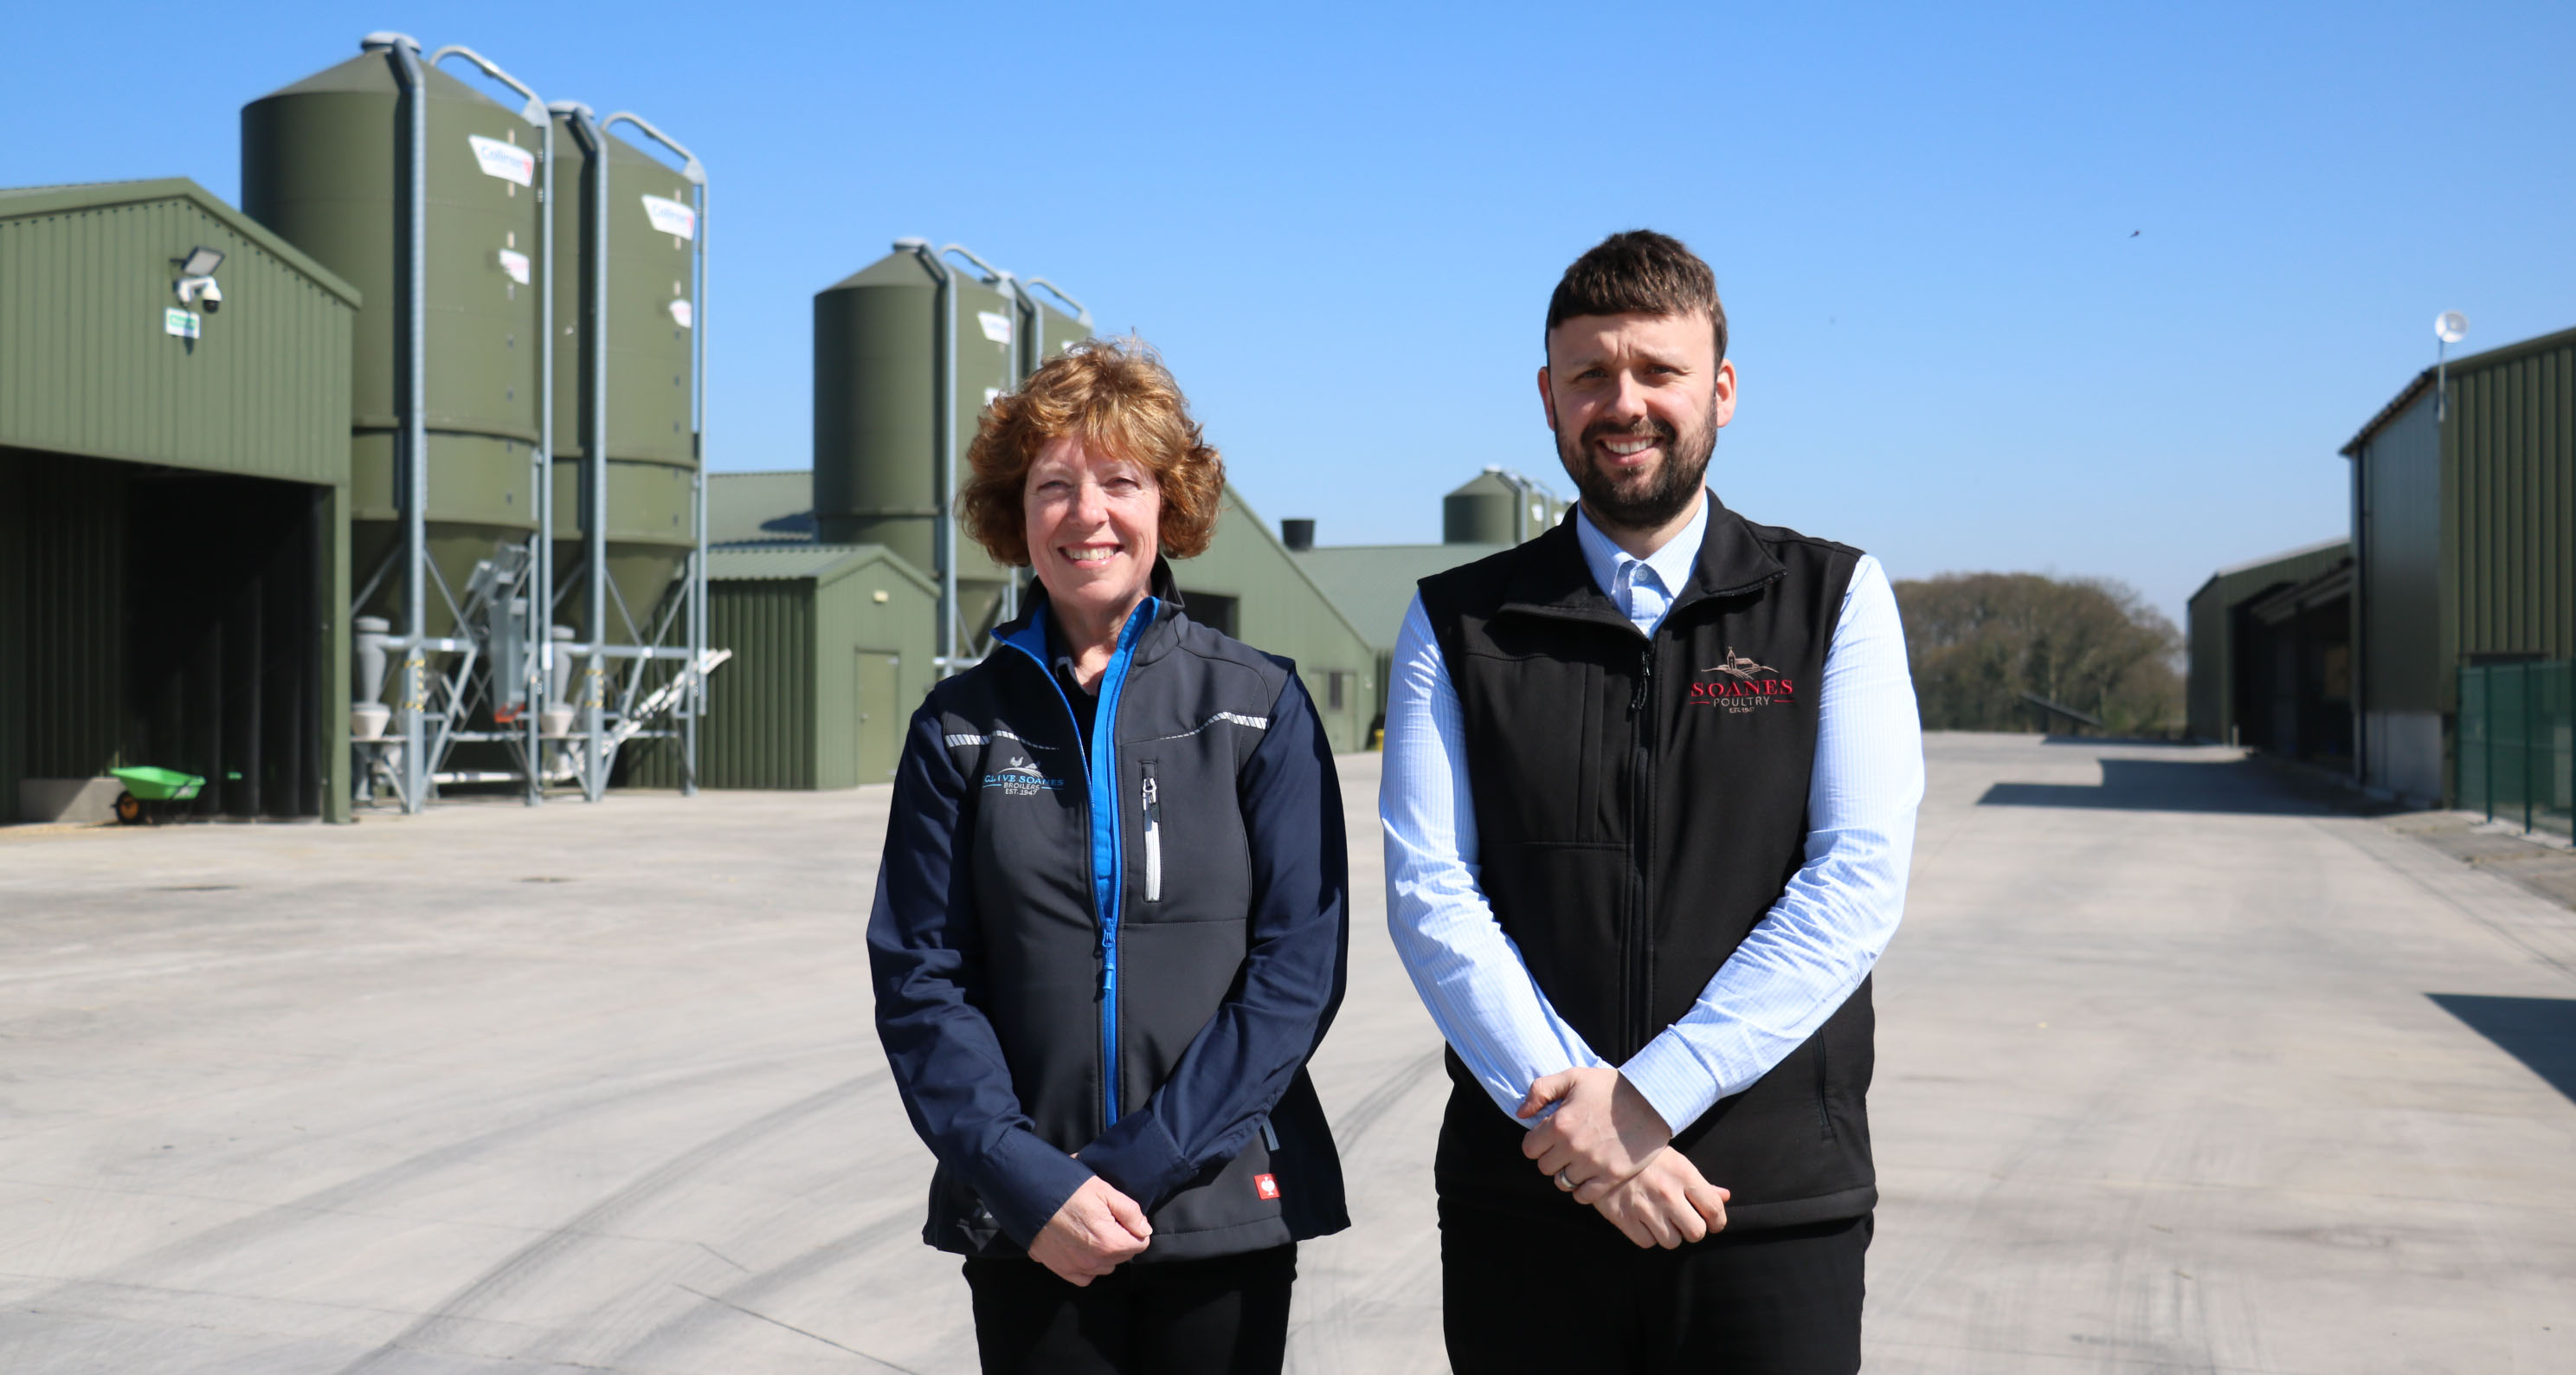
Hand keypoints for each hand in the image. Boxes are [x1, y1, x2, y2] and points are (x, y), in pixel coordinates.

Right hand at [1026, 1176, 1151, 1285]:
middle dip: (1120, 1240)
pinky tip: (1081, 1247)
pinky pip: (1084, 1277)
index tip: (1121, 1217)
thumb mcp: (1105, 1191)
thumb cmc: (1069, 1190)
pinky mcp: (1061, 1269)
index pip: (1140, 1243)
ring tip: (1091, 1231)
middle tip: (1105, 1220)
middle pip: (1123, 1256)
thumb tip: (1144, 1230)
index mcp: (1110, 1242)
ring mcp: (1077, 1268)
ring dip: (1104, 1253)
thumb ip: (1130, 1212)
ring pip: (1105, 1267)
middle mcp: (1095, 1261)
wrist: (1031, 1196)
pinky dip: (1087, 1266)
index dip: (1134, 1228)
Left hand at [1518, 1067, 1671, 1196]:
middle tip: (1565, 1147)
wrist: (1652, 1099)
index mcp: (1560, 1123)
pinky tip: (1589, 1175)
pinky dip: (1582, 1190)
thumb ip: (1541, 1090)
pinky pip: (1584, 1196)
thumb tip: (1521, 1113)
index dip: (1537, 1142)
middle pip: (1544, 1167)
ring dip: (1567, 1173)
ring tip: (1578, 1161)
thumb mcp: (1573, 1076)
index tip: (1549, 1137)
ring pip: (1563, 1183)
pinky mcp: (1612, 1176)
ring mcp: (1593, 1164)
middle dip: (1551, 1157)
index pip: (1529, 1148)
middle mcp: (1573, 1147)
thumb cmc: (1611, 1086)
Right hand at [1592, 1149, 1729, 1249]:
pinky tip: (1644, 1221)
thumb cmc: (1645, 1156)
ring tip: (1662, 1220)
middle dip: (1693, 1230)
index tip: (1713, 1223)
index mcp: (1684, 1175)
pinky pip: (1647, 1242)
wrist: (1602, 1151)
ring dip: (1670, 1234)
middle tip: (1685, 1222)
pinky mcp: (1625, 1219)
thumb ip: (1701, 1184)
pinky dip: (1648, 1236)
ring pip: (1672, 1242)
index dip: (1718, 1222)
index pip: (1714, 1210)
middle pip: (1696, 1232)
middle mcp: (1668, 1194)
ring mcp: (1646, 1208)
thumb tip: (1724, 1197)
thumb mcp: (1676, 1161)